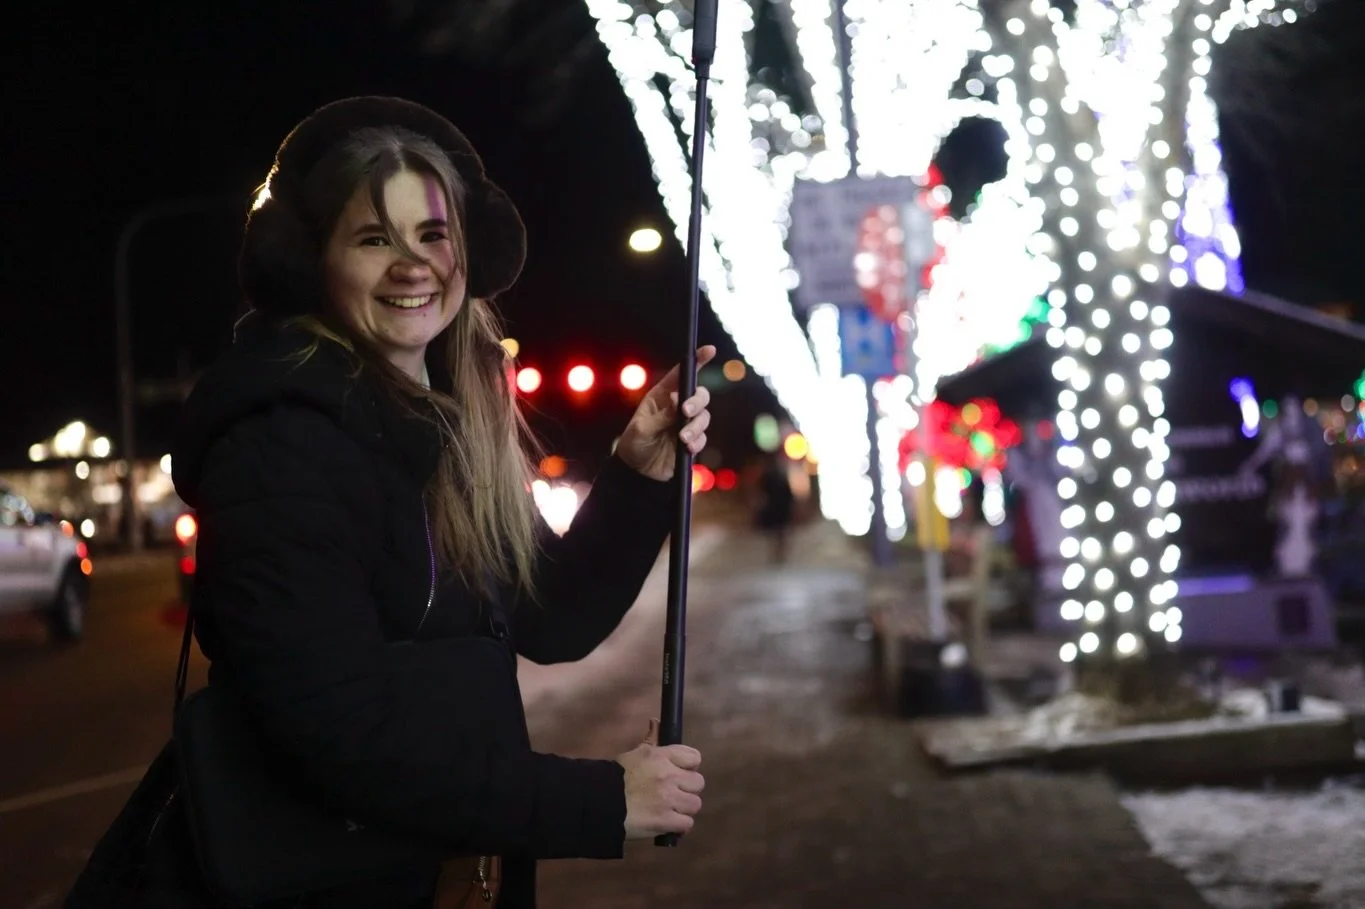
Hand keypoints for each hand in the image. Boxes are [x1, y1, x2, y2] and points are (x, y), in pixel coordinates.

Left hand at [615, 346, 716, 481]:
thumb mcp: (643, 429)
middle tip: (685, 413)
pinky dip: (696, 442)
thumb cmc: (634, 445)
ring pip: (704, 416)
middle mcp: (676, 406)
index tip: (709, 350)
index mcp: (662, 396)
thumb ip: (662, 415)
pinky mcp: (692, 441)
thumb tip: (678, 401)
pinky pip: (703, 437)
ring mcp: (685, 423)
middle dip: (696, 402)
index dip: (697, 360)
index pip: (681, 374)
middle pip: (699, 394)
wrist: (638, 473)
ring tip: (682, 439)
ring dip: (695, 427)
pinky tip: (685, 449)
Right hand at [617, 719, 703, 839]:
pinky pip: (687, 824)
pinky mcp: (665, 821)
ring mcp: (669, 799)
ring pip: (695, 804)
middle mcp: (669, 776)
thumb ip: (650, 740)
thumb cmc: (614, 777)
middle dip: (688, 789)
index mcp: (661, 756)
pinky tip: (669, 824)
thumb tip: (656, 721)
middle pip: (698, 782)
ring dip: (684, 809)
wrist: (599, 803)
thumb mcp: (634, 754)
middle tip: (675, 794)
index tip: (681, 773)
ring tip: (671, 810)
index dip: (689, 766)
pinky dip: (679, 826)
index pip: (694, 757)